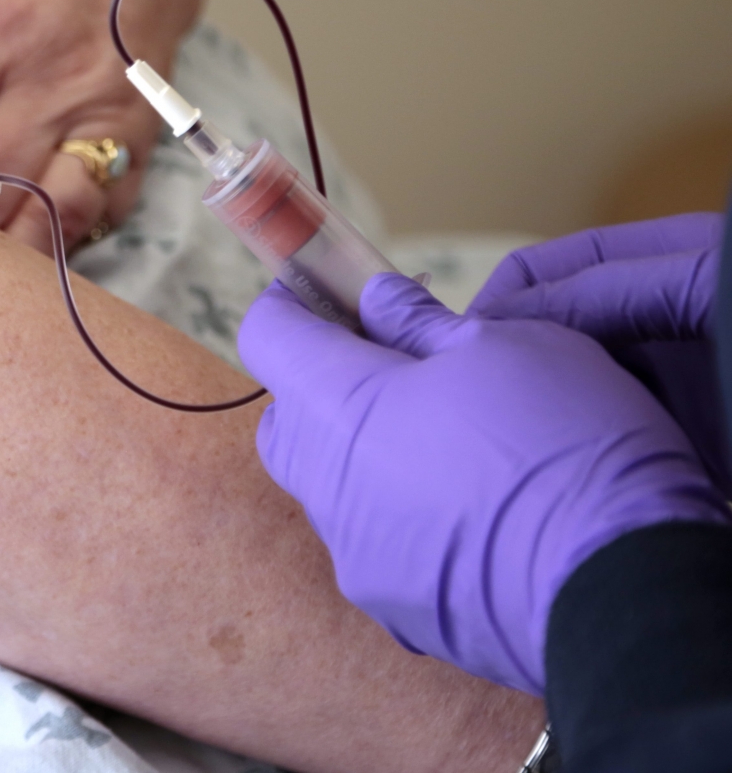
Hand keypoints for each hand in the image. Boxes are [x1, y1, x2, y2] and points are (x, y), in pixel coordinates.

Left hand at [238, 273, 729, 694]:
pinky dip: (408, 516)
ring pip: (335, 482)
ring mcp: (353, 551)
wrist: (624, 592)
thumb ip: (417, 319)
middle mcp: (324, 483)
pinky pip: (378, 541)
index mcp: (337, 404)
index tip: (329, 288)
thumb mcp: (503, 344)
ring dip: (372, 451)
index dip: (293, 303)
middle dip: (332, 381)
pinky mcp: (390, 603)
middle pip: (291, 415)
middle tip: (404, 365)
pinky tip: (474, 509)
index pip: (267, 335)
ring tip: (455, 440)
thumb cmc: (564, 447)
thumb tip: (375, 298)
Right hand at [468, 214, 727, 489]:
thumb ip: (607, 290)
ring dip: (543, 419)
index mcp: (660, 265)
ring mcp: (675, 388)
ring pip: (579, 397)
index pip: (550, 270)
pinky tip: (553, 478)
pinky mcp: (689, 448)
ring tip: (502, 445)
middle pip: (555, 336)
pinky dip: (585, 464)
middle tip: (465, 402)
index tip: (456, 342)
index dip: (500, 299)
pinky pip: (619, 451)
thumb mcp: (703, 283)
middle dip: (511, 364)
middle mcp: (658, 325)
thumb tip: (505, 320)